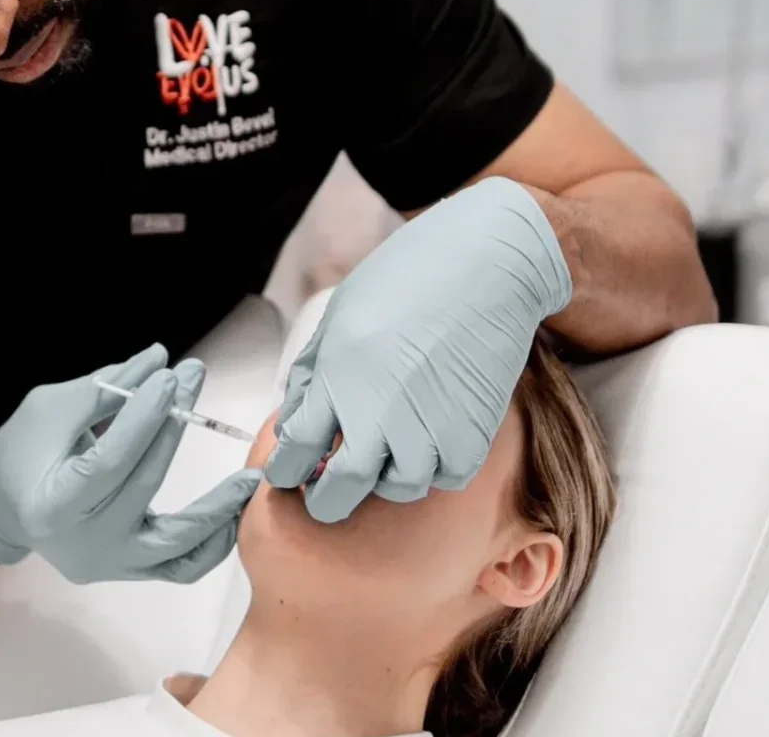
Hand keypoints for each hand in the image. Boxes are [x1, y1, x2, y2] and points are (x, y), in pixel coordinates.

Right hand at [0, 343, 260, 582]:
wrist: (4, 505)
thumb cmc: (22, 450)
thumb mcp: (50, 409)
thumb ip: (106, 388)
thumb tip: (159, 359)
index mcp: (53, 507)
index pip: (109, 461)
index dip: (143, 418)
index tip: (170, 377)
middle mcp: (83, 546)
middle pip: (143, 485)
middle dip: (174, 424)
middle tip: (195, 376)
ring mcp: (110, 565)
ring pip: (176, 546)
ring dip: (217, 510)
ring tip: (248, 476)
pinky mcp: (130, 570)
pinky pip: (181, 565)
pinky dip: (211, 542)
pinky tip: (233, 511)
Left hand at [266, 177, 571, 522]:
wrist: (484, 267)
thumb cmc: (407, 279)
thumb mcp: (341, 314)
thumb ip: (316, 372)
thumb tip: (295, 420)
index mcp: (338, 379)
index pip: (296, 449)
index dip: (285, 470)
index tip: (285, 475)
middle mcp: (378, 414)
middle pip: (341, 489)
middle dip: (326, 500)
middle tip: (324, 494)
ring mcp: (427, 431)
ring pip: (397, 488)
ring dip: (385, 476)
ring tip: (385, 447)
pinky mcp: (471, 436)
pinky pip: (444, 476)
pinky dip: (433, 466)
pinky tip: (428, 436)